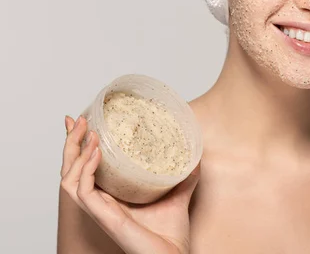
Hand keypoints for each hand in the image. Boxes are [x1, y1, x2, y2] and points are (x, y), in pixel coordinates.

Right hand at [60, 115, 200, 253]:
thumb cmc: (171, 233)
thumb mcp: (178, 194)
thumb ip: (184, 175)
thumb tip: (195, 154)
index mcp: (113, 196)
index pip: (86, 167)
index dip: (81, 145)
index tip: (85, 121)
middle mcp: (102, 202)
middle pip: (71, 169)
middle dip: (72, 142)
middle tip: (78, 119)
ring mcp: (100, 210)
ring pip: (69, 179)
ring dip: (75, 153)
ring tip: (90, 132)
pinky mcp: (104, 217)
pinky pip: (84, 191)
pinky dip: (87, 170)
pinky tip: (97, 153)